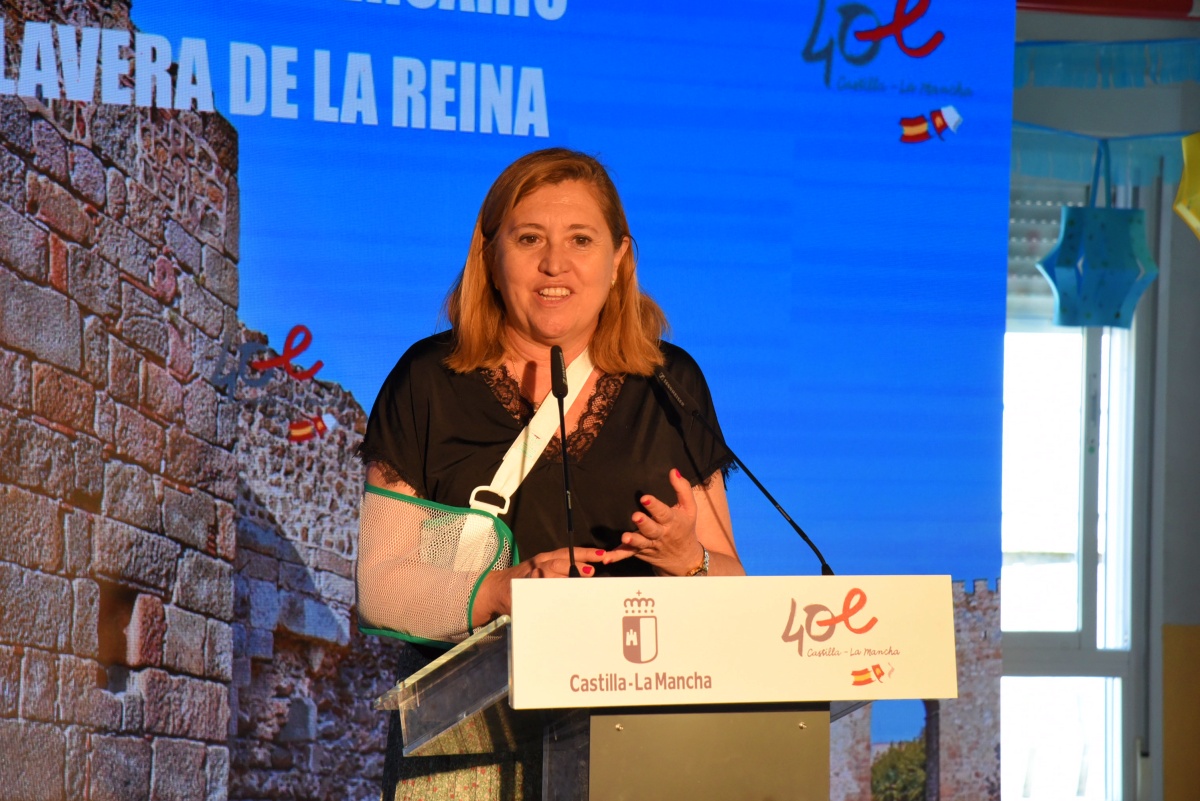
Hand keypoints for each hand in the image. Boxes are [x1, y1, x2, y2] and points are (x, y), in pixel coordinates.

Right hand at [472, 546, 606, 624]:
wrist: (497, 588)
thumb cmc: (525, 579)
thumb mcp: (543, 569)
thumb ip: (563, 571)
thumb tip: (589, 573)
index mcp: (546, 558)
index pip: (568, 553)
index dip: (586, 553)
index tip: (602, 555)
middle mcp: (539, 564)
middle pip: (559, 563)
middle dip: (576, 567)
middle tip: (591, 572)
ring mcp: (530, 576)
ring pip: (549, 576)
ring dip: (563, 581)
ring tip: (577, 586)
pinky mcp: (523, 590)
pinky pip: (538, 591)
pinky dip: (547, 594)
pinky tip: (558, 600)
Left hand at [604, 468, 705, 575]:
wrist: (685, 559)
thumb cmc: (685, 528)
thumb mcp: (689, 508)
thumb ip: (682, 488)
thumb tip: (672, 471)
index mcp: (671, 521)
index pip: (663, 512)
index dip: (654, 505)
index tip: (645, 498)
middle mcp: (660, 534)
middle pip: (651, 529)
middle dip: (643, 523)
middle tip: (636, 516)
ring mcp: (649, 545)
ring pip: (639, 543)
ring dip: (632, 541)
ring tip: (625, 537)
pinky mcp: (640, 552)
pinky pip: (627, 555)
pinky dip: (616, 557)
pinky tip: (605, 558)